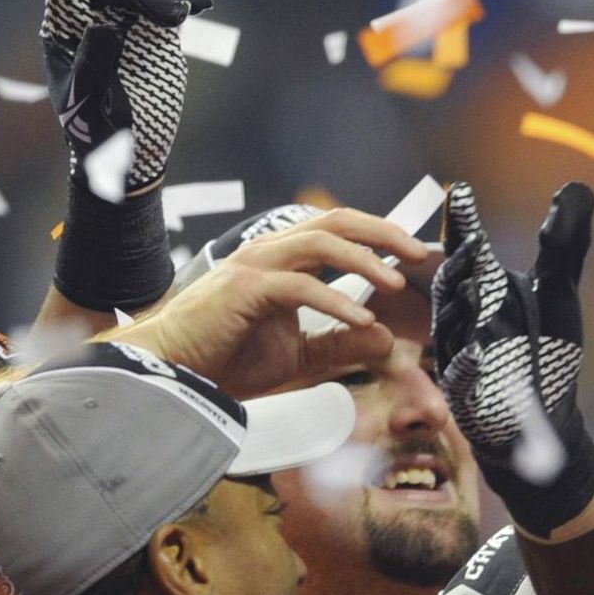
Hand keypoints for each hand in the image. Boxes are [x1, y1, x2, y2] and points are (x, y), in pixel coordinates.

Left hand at [42, 0, 212, 198]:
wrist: (129, 151)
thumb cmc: (97, 134)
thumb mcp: (90, 105)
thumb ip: (95, 66)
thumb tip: (106, 25)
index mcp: (66, 31)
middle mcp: (92, 17)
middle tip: (180, 16)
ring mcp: (125, 19)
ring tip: (194, 8)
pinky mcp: (155, 28)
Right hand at [125, 207, 429, 397]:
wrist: (173, 373)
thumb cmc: (225, 359)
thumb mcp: (298, 354)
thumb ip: (339, 344)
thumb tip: (385, 338)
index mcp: (283, 259)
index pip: (338, 230)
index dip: (379, 235)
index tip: (416, 253)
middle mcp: (270, 252)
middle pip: (335, 221)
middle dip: (383, 232)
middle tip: (419, 253)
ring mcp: (255, 266)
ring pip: (320, 242)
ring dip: (364, 259)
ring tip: (395, 282)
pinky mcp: (244, 289)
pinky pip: (299, 286)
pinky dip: (334, 301)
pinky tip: (360, 320)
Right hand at [432, 182, 593, 533]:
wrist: (542, 418)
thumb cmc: (547, 348)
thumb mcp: (560, 291)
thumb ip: (564, 243)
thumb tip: (575, 188)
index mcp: (486, 288)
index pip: (469, 250)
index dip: (464, 222)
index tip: (461, 190)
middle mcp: (467, 317)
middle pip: (453, 285)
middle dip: (459, 262)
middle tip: (470, 238)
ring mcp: (462, 354)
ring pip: (451, 328)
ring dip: (460, 308)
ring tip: (473, 284)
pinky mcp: (467, 394)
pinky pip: (461, 378)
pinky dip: (468, 366)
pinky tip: (480, 353)